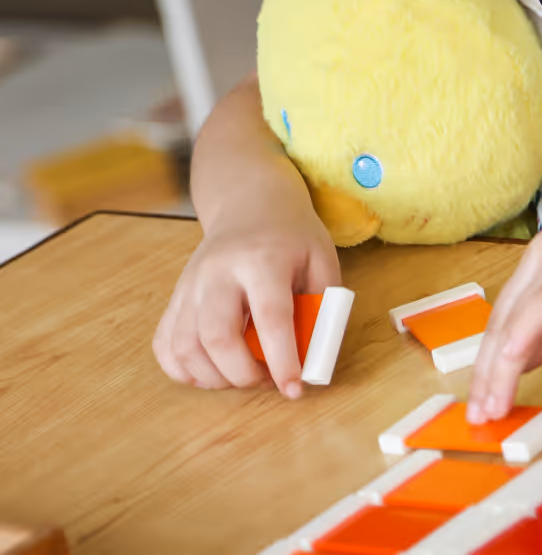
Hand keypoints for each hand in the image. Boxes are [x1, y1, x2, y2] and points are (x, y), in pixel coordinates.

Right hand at [153, 191, 340, 398]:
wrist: (250, 204)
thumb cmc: (291, 237)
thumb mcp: (322, 259)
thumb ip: (323, 307)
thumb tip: (316, 359)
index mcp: (262, 258)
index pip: (270, 316)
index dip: (282, 359)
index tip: (294, 389)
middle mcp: (218, 271)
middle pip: (217, 335)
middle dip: (243, 374)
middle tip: (266, 379)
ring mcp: (190, 284)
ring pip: (185, 346)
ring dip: (214, 377)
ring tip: (243, 375)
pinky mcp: (174, 297)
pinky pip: (164, 345)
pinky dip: (184, 370)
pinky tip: (212, 371)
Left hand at [467, 197, 541, 421]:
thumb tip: (521, 360)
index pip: (505, 315)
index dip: (489, 360)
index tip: (484, 397)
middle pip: (502, 319)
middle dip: (486, 371)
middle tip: (478, 413)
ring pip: (515, 317)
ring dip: (498, 368)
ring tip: (492, 407)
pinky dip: (523, 340)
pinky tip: (511, 369)